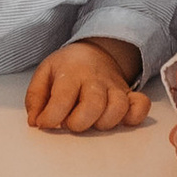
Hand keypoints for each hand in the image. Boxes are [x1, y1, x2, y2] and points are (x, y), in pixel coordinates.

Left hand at [25, 39, 150, 134]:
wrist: (94, 52)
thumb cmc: (67, 68)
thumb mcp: (44, 74)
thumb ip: (36, 98)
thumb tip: (35, 122)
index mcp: (71, 72)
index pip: (62, 99)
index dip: (51, 117)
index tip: (45, 123)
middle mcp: (95, 79)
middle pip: (93, 105)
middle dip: (79, 123)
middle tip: (70, 123)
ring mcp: (115, 87)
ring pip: (118, 108)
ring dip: (104, 122)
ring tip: (92, 121)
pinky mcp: (129, 94)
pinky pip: (141, 105)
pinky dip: (135, 116)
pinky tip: (121, 120)